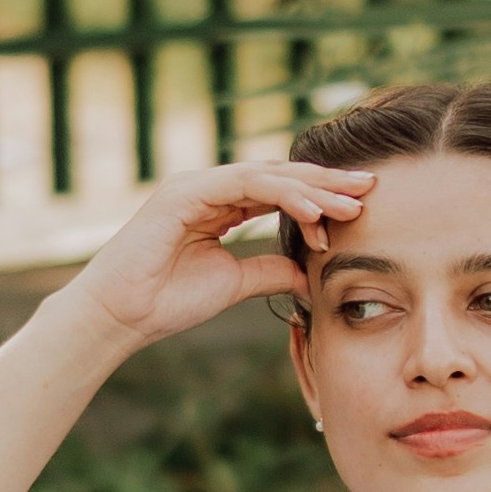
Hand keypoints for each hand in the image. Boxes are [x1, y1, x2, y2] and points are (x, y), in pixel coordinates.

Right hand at [64, 152, 374, 359]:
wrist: (120, 316)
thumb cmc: (166, 301)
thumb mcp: (232, 284)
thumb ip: (268, 271)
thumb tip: (307, 273)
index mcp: (218, 205)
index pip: (278, 191)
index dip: (319, 196)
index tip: (359, 207)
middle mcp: (208, 188)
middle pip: (278, 175)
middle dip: (325, 181)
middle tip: (369, 185)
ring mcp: (195, 185)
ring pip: (266, 175)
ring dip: (311, 188)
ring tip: (350, 200)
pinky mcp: (185, 192)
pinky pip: (244, 186)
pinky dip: (282, 194)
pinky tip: (312, 210)